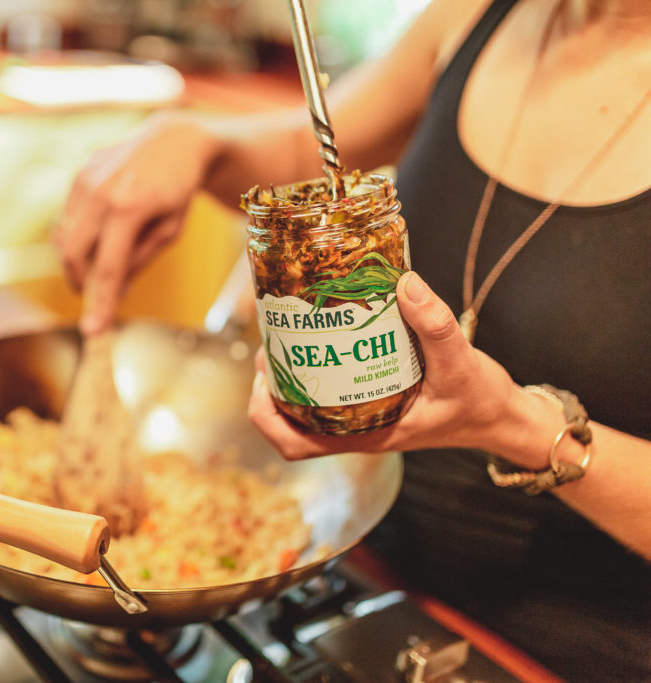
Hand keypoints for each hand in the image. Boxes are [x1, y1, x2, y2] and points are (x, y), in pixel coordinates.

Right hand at [55, 113, 219, 334]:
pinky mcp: (80, 172)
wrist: (174, 139)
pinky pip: (67, 216)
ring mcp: (86, 178)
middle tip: (92, 297)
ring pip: (63, 236)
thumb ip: (139, 260)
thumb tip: (112, 291)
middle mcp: (102, 191)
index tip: (94, 330)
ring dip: (74, 262)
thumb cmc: (178, 191)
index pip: (109, 267)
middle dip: (80, 283)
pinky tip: (94, 240)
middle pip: (75, 254)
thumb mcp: (170, 231)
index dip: (101, 302)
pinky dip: (75, 238)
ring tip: (94, 270)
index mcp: (131, 208)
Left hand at [248, 272, 533, 463]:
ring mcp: (363, 420)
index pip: (295, 444)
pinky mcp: (374, 404)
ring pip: (306, 410)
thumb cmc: (480, 402)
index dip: (266, 415)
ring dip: (289, 379)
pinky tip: (321, 340)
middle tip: (269, 349)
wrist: (503, 416)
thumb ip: (435, 325)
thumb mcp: (461, 363)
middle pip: (289, 427)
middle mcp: (357, 432)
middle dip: (269, 390)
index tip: (262, 376)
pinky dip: (317, 372)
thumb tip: (404, 283)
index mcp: (366, 436)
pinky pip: (330, 395)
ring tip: (285, 339)